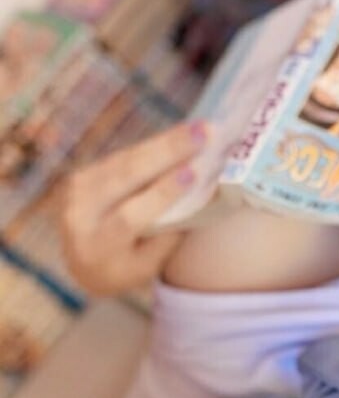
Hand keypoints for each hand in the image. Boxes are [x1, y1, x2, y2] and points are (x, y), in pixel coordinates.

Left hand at [60, 122, 207, 295]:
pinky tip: (178, 136)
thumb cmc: (124, 267)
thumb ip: (168, 232)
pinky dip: (152, 147)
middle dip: (168, 152)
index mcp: (98, 246)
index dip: (161, 194)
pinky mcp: (80, 175)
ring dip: (165, 143)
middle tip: (203, 133)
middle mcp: (80, 215)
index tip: (192, 173)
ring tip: (198, 130)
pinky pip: (121, 157)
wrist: (80, 265)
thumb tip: (202, 192)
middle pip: (125, 177)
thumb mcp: (146, 264)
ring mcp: (76, 192)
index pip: (129, 216)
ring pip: (125, 160)